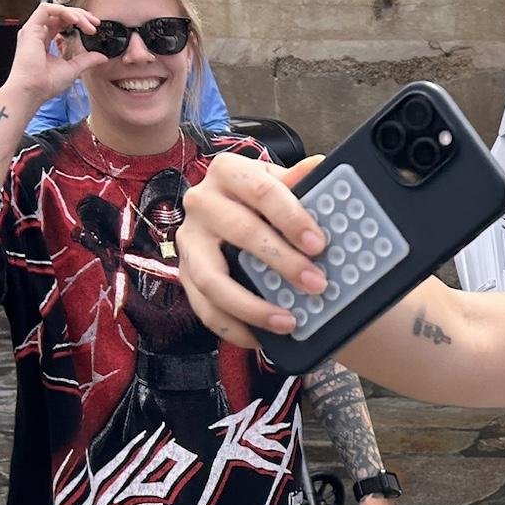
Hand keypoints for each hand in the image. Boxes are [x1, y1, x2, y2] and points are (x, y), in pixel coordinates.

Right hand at [2, 0, 109, 110]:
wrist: (34, 90)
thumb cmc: (48, 83)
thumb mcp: (74, 69)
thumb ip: (87, 60)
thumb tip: (102, 56)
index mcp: (46, 40)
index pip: (63, 23)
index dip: (79, 22)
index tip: (95, 29)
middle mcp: (38, 32)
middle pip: (60, 14)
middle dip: (80, 15)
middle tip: (96, 24)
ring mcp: (34, 29)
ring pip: (55, 10)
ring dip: (74, 14)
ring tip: (88, 25)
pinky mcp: (30, 28)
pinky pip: (45, 9)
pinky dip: (62, 11)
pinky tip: (76, 20)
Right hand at [178, 151, 327, 346]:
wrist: (241, 219)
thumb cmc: (266, 203)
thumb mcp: (281, 186)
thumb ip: (298, 182)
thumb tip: (321, 167)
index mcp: (228, 172)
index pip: (261, 191)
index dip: (292, 217)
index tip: (319, 244)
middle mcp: (201, 202)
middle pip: (241, 232)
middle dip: (283, 262)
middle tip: (317, 284)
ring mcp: (188, 241)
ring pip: (214, 278)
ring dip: (253, 305)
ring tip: (289, 322)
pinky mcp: (184, 274)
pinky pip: (203, 307)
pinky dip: (233, 327)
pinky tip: (260, 338)